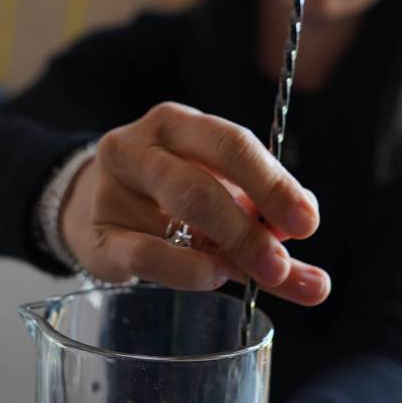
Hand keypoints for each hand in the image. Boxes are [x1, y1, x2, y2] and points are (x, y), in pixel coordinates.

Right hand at [59, 101, 330, 305]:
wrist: (90, 209)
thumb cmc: (167, 200)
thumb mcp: (218, 197)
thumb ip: (263, 223)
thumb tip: (311, 264)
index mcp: (179, 125)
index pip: (233, 143)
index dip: (274, 182)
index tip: (308, 222)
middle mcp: (141, 145)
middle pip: (204, 180)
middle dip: (252, 225)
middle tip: (284, 262)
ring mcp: (113, 188)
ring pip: (179, 208)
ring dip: (231, 244)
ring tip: (266, 273)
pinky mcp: (98, 236)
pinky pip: (144, 253)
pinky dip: (185, 269)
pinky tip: (212, 277)